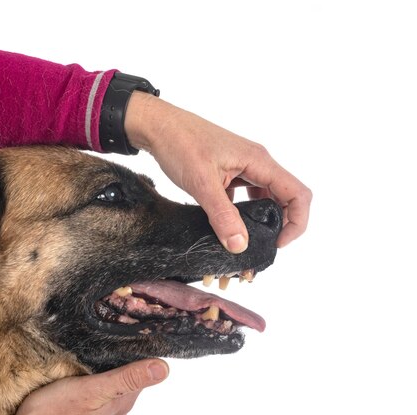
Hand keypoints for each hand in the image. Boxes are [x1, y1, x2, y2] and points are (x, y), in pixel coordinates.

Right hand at [0, 358, 168, 414]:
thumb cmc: (53, 413)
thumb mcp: (92, 388)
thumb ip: (127, 378)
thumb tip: (163, 369)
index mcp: (119, 405)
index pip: (140, 378)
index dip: (139, 359)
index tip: (134, 340)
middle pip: (126, 388)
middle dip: (124, 369)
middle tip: (115, 345)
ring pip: (110, 398)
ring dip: (108, 383)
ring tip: (99, 363)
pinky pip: (95, 408)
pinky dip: (94, 396)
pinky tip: (84, 388)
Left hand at [124, 92, 311, 252]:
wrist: (158, 126)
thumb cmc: (179, 144)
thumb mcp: (202, 183)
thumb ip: (222, 216)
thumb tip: (240, 246)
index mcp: (259, 161)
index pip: (298, 193)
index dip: (296, 222)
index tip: (278, 243)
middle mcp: (257, 162)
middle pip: (286, 196)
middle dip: (281, 223)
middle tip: (262, 245)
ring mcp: (244, 166)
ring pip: (266, 196)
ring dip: (261, 218)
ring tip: (246, 237)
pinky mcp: (230, 171)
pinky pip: (247, 194)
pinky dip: (243, 211)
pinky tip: (226, 223)